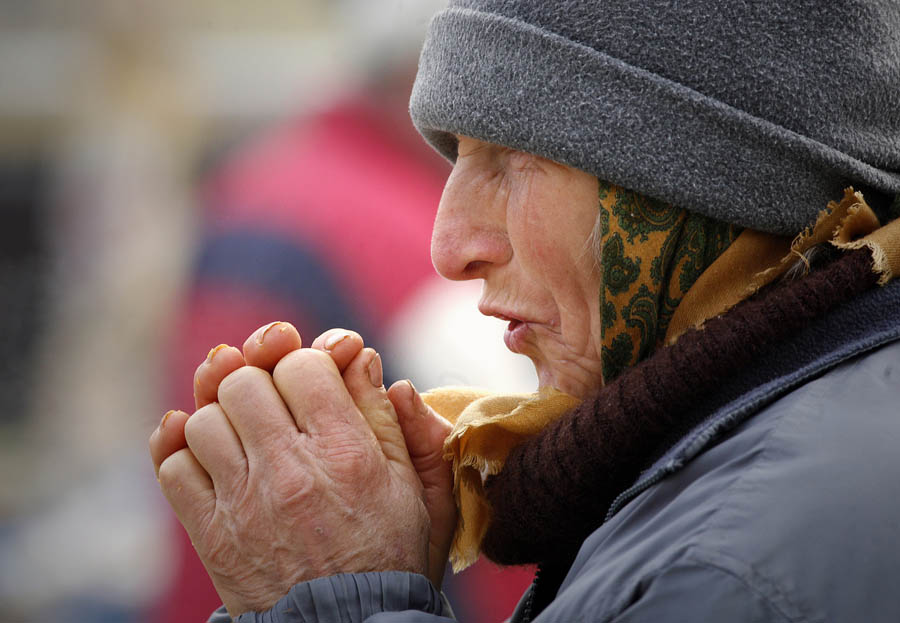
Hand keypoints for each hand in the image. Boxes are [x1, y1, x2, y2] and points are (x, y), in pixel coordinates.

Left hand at [149, 323, 454, 615]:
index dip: (305, 364)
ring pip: (203, 418)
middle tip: (276, 406)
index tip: (312, 385)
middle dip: (259, 383)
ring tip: (248, 437)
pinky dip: (185, 454)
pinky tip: (213, 458)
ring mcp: (244, 502)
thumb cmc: (388, 552)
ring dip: (223, 419)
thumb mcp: (414, 485)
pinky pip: (173, 466)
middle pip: (243, 382)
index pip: (300, 364)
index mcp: (346, 452)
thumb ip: (391, 417)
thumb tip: (362, 356)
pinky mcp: (211, 532)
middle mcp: (291, 470)